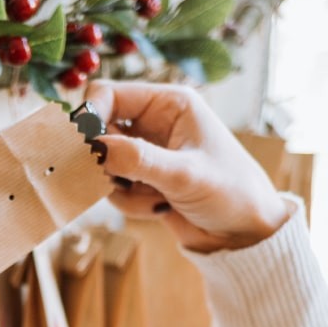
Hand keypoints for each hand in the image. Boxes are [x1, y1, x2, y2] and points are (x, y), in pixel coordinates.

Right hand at [85, 81, 289, 252]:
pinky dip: (131, 204)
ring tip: (157, 200)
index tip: (83, 148)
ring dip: (123, 189)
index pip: (109, 94)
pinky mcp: (142, 181)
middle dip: (107, 163)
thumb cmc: (230, 192)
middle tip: (121, 182)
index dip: (90, 117)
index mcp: (168, 103)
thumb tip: (94, 147)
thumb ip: (137, 159)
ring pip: (104, 166)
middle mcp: (154, 123)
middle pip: (100, 132)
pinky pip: (114, 190)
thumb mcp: (184, 174)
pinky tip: (159, 208)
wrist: (244, 232)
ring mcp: (146, 153)